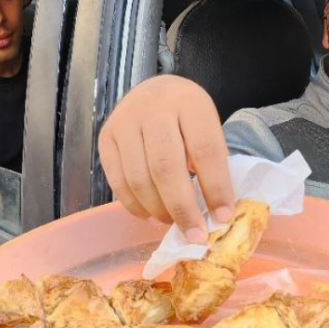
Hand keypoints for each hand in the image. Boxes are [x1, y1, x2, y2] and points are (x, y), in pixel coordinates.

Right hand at [98, 75, 234, 242]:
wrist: (156, 92)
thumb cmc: (188, 118)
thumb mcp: (208, 127)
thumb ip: (213, 163)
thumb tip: (217, 214)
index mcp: (189, 102)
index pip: (204, 150)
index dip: (215, 187)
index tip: (223, 217)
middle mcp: (153, 108)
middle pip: (166, 167)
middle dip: (183, 208)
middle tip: (196, 235)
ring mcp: (124, 122)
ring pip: (139, 178)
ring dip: (158, 210)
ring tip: (174, 224)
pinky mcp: (105, 138)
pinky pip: (119, 182)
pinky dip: (136, 206)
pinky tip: (151, 214)